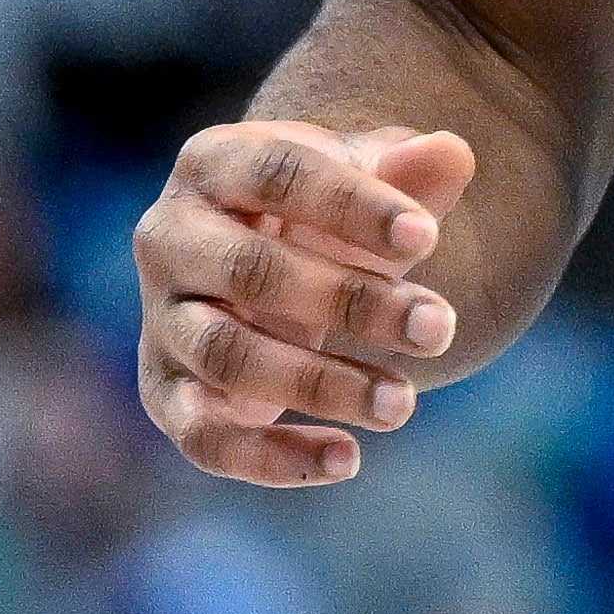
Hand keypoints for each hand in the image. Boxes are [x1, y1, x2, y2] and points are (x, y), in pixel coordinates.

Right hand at [133, 120, 477, 486]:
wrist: (275, 260)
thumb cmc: (325, 213)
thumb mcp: (365, 182)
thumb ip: (406, 170)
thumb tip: (452, 153)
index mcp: (215, 163)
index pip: (277, 174)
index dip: (352, 206)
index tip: (427, 237)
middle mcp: (170, 236)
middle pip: (249, 271)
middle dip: (351, 302)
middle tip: (439, 328)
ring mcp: (162, 317)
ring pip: (226, 357)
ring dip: (319, 384)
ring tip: (401, 404)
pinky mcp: (165, 390)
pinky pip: (203, 436)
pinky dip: (268, 457)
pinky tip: (346, 460)